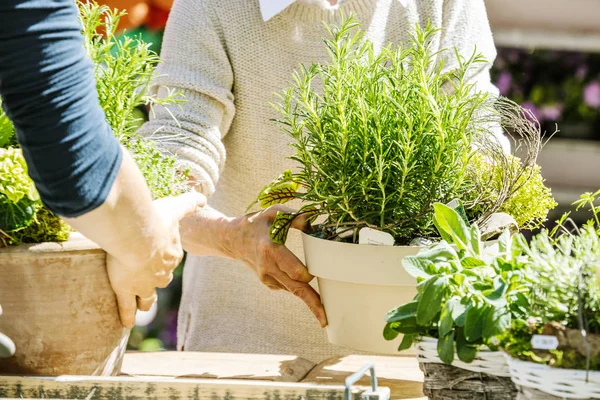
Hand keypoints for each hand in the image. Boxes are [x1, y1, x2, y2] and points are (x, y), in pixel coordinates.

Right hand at [107, 192, 205, 327]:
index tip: (159, 255)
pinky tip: (127, 324)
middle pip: (161, 279)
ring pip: (147, 297)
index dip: (165, 257)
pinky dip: (127, 316)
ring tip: (143, 305)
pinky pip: (127, 307)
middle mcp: (161, 272)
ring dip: (146, 301)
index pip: (170, 258)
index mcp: (171, 254)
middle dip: (157, 280)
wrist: (137, 235)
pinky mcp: (126, 290)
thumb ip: (189, 203)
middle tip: (149, 280)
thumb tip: (203, 198)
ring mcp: (143, 283)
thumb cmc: (155, 220)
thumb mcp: (175, 207)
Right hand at [229, 205, 327, 326]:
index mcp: (271, 250)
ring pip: (293, 291)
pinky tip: (308, 290)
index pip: (294, 271)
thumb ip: (295, 217)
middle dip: (312, 304)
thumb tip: (313, 222)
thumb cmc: (255, 223)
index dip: (308, 274)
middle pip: (296, 289)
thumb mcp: (273, 213)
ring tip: (323, 313)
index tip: (321, 272)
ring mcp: (267, 277)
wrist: (232, 239)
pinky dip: (299, 289)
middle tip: (326, 320)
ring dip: (309, 300)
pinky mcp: (268, 282)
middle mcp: (268, 268)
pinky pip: (288, 287)